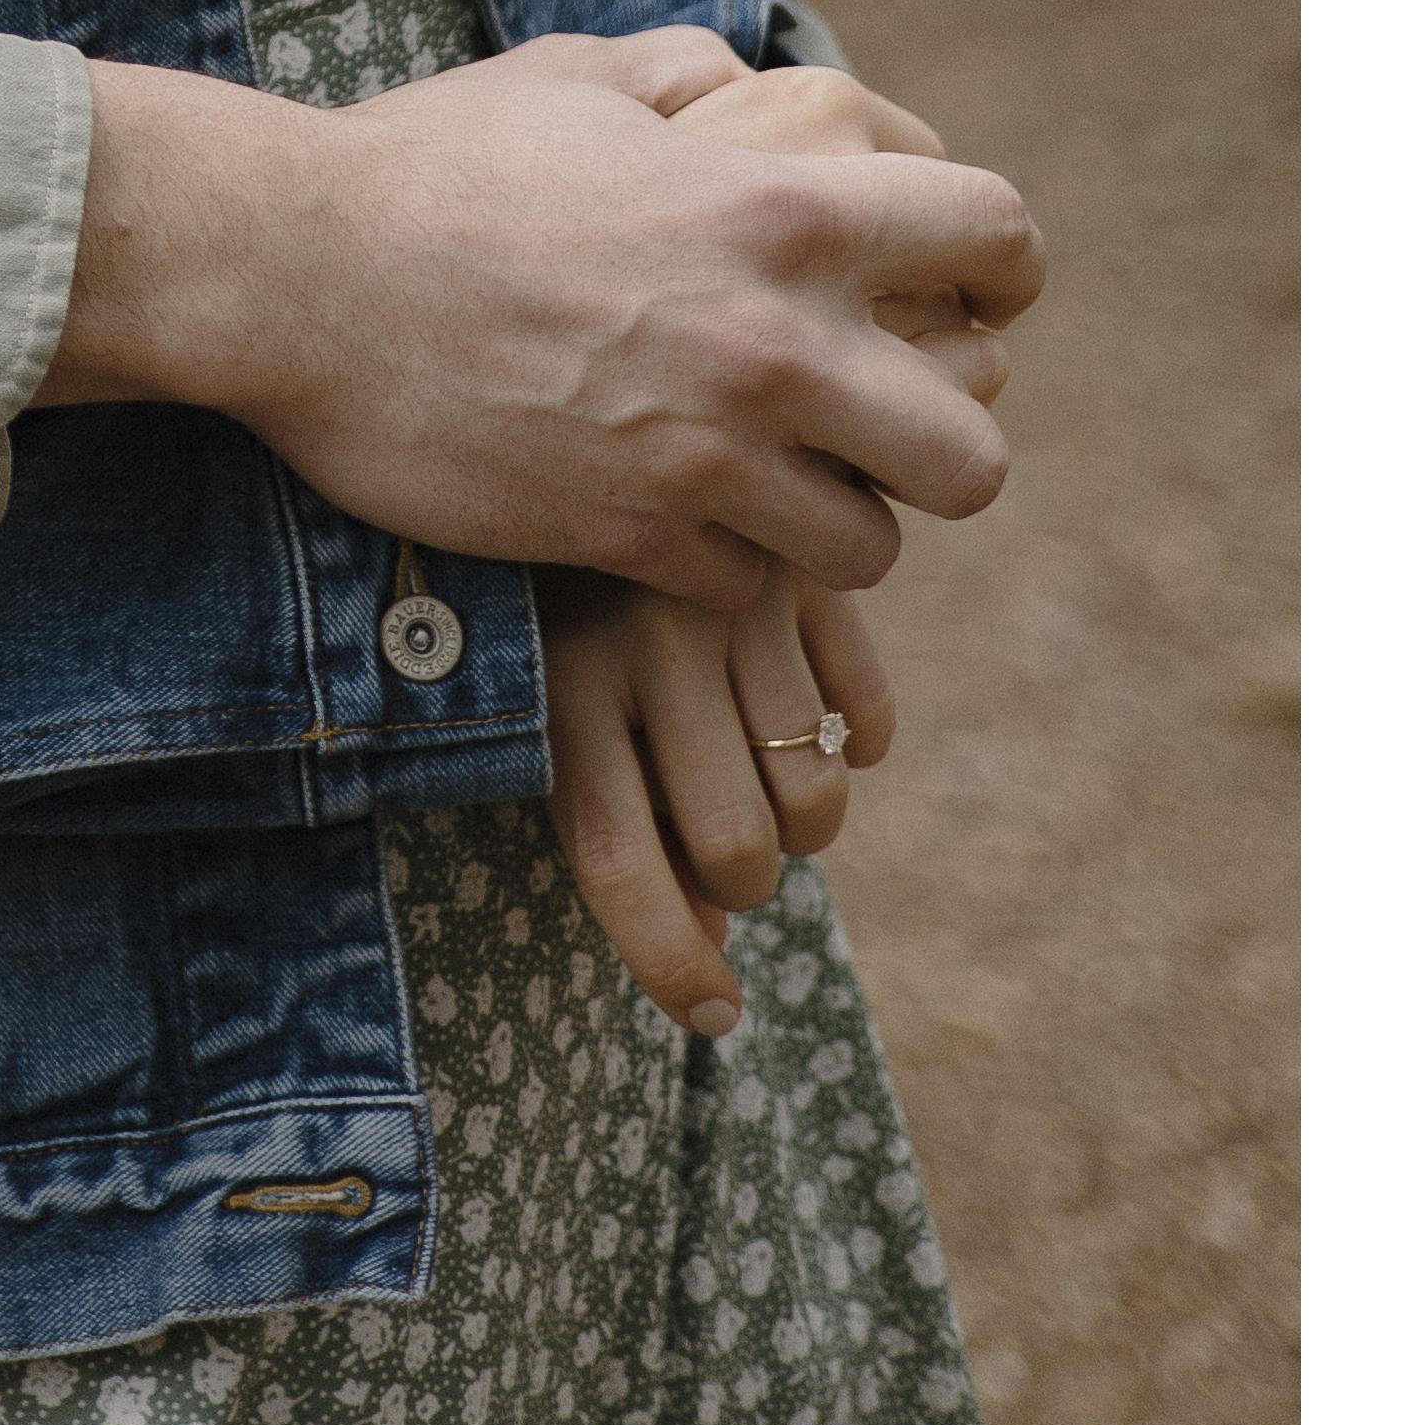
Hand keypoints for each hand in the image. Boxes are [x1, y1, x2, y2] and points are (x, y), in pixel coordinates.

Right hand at [35, 37, 1041, 603]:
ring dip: (827, 515)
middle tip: (870, 421)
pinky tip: (668, 507)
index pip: (994, 237)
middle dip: (935, 442)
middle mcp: (770, 342)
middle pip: (974, 455)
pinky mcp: (630, 538)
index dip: (999, 268)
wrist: (294, 270)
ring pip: (867, 545)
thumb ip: (689, 75)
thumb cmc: (432, 158)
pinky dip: (722, 559)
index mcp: (779, 208)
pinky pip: (745, 587)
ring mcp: (704, 454)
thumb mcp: (575, 75)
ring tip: (767, 477)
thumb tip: (746, 81)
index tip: (968, 292)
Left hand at [543, 565, 900, 1035]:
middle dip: (749, 881)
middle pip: (736, 847)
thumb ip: (620, 807)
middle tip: (735, 849)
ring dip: (810, 821)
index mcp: (562, 681)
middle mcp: (649, 643)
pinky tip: (827, 722)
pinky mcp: (810, 568)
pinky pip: (870, 714)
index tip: (717, 1020)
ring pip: (816, 796)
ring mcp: (739, 602)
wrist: (601, 405)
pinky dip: (864, 743)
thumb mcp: (554, 680)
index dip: (668, 963)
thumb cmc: (565, 585)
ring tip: (774, 779)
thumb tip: (713, 950)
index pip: (617, 862)